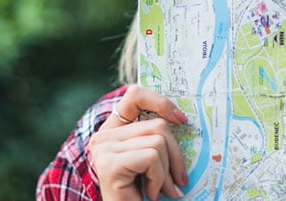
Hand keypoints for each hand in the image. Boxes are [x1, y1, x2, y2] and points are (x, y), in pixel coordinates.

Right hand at [88, 85, 188, 200]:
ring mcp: (104, 148)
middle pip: (159, 125)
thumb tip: (182, 119)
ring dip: (165, 173)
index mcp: (113, 130)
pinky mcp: (110, 163)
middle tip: (178, 180)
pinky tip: (148, 194)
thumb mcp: (149, 159)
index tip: (181, 119)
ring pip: (158, 142)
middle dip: (175, 155)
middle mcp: (103, 136)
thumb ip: (156, 138)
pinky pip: (151, 158)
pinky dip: (157, 179)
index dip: (161, 102)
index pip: (135, 95)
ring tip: (157, 189)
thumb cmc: (139, 193)